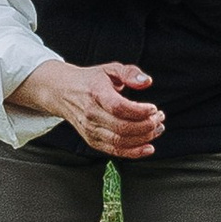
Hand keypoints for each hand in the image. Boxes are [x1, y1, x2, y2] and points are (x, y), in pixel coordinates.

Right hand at [5, 57, 163, 156]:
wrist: (62, 92)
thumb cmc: (89, 81)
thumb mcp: (109, 69)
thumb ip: (130, 73)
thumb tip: (146, 82)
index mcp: (95, 93)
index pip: (119, 107)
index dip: (140, 111)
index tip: (153, 108)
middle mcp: (91, 114)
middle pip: (123, 127)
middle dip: (147, 126)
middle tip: (158, 118)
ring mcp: (90, 129)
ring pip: (121, 141)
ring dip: (143, 138)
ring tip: (156, 129)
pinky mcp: (92, 140)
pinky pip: (115, 151)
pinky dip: (133, 152)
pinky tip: (147, 147)